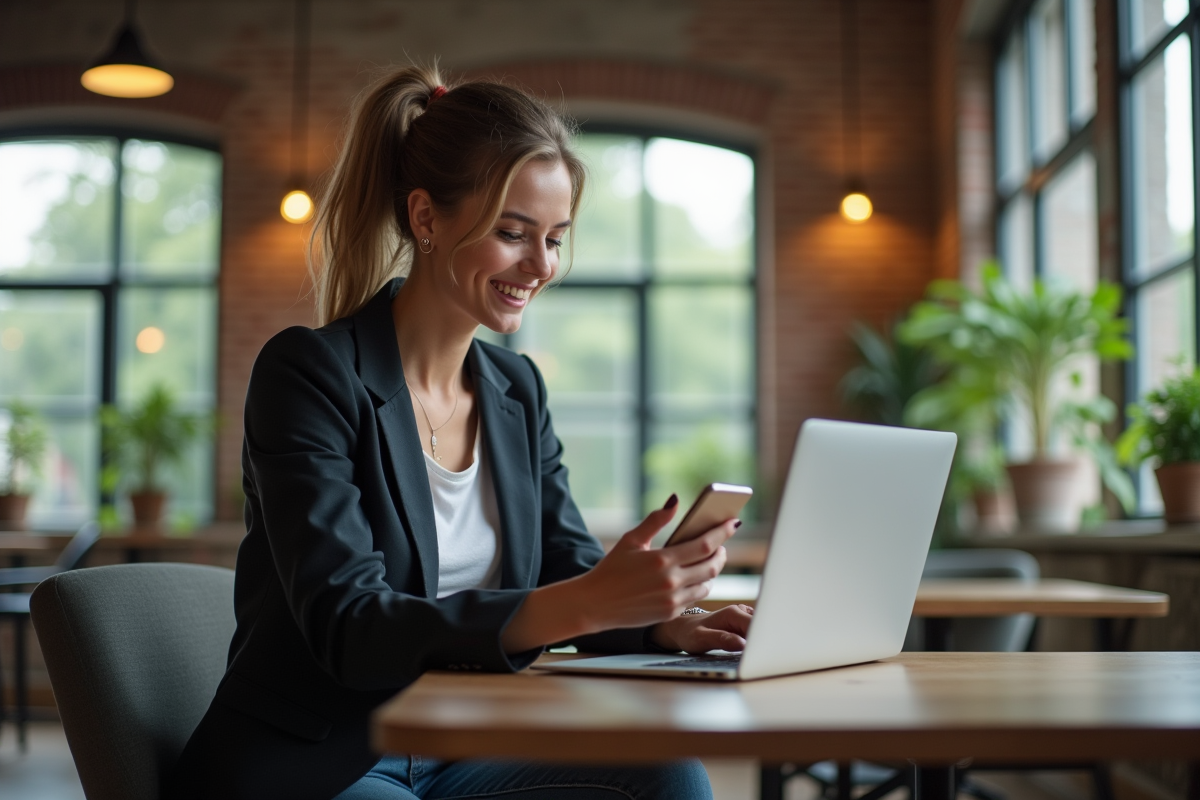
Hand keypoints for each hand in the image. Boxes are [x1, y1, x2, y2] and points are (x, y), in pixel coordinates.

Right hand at [573, 498, 737, 632]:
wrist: (595, 604)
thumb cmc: (611, 569)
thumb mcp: (631, 540)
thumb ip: (656, 520)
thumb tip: (675, 500)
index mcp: (662, 560)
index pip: (704, 545)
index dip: (722, 533)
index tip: (733, 523)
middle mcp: (671, 582)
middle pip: (711, 565)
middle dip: (721, 553)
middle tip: (721, 544)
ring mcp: (672, 601)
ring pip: (707, 584)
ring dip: (712, 570)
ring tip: (710, 560)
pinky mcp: (670, 614)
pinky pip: (694, 598)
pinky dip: (700, 586)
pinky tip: (696, 578)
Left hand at [649, 604, 754, 653]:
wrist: (683, 628)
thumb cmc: (690, 633)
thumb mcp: (701, 638)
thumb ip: (721, 639)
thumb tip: (742, 644)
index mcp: (733, 613)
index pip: (757, 625)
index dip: (762, 639)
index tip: (764, 654)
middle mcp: (741, 612)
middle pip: (763, 627)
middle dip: (766, 641)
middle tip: (764, 659)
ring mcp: (744, 618)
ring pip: (762, 631)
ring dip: (763, 643)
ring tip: (760, 658)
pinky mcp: (744, 626)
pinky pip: (756, 634)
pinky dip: (758, 644)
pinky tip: (754, 654)